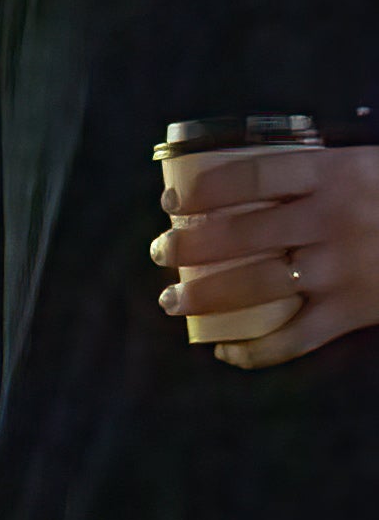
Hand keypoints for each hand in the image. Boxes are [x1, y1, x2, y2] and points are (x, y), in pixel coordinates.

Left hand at [154, 144, 378, 367]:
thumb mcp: (368, 167)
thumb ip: (318, 175)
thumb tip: (243, 186)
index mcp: (338, 171)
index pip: (252, 175)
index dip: (202, 190)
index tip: (172, 204)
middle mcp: (335, 217)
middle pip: (239, 233)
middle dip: (187, 247)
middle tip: (161, 253)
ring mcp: (342, 266)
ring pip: (252, 287)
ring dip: (201, 298)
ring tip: (173, 301)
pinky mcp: (353, 309)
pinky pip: (290, 340)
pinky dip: (252, 352)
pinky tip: (226, 352)